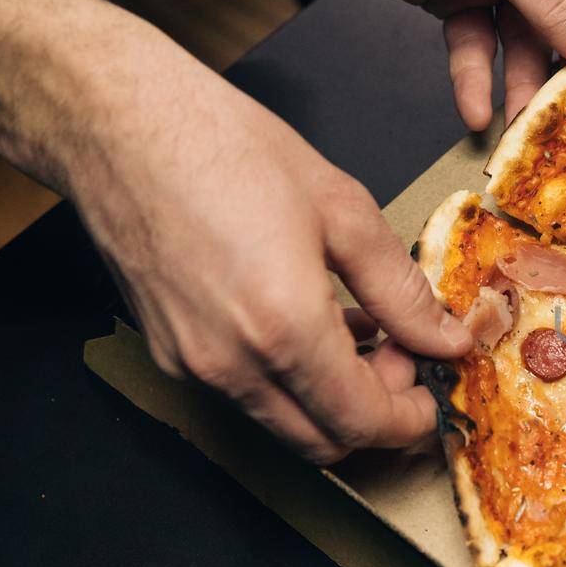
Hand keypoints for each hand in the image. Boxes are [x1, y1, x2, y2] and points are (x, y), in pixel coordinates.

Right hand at [0, 0, 474, 463]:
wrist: (118, 124)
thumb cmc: (224, 148)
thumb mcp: (342, 210)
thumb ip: (402, 289)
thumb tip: (447, 339)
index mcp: (282, 328)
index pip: (362, 423)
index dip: (410, 421)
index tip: (435, 393)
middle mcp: (231, 364)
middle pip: (323, 442)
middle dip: (376, 416)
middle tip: (403, 356)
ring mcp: (191, 364)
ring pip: (283, 423)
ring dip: (334, 399)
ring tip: (365, 333)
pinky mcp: (168, 352)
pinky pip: (245, 394)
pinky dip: (290, 380)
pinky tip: (314, 324)